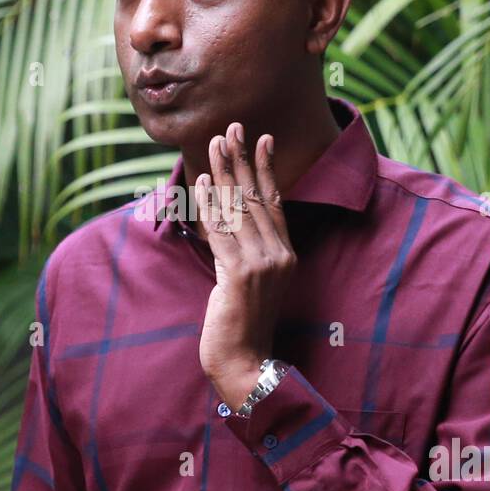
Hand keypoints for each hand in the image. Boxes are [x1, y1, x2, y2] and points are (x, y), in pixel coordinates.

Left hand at [194, 122, 295, 409]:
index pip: (275, 202)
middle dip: (242, 159)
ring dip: (225, 172)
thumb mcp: (248, 283)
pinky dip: (211, 204)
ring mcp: (262, 265)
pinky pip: (221, 232)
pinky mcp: (239, 275)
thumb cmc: (242, 326)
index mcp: (285, 255)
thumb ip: (243, 252)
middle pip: (257, 197)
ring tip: (215, 143)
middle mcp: (278, 256)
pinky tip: (203, 181)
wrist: (244, 363)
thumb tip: (225, 219)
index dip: (266, 168)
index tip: (261, 138)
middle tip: (232, 127)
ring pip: (239, 209)